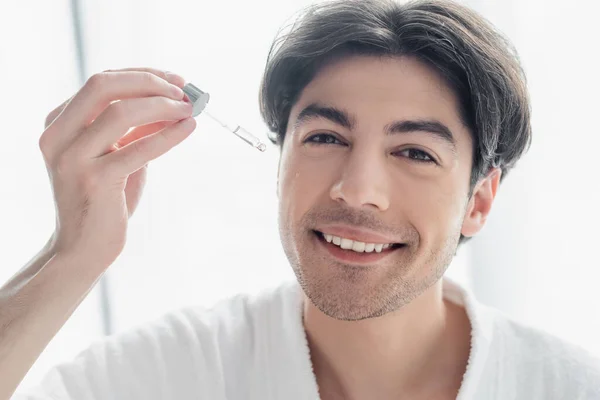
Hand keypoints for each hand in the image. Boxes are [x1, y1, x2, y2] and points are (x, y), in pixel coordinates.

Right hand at [39, 67, 194, 266]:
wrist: (84, 247)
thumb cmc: (104, 198)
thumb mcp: (117, 155)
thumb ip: (136, 129)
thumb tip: (174, 102)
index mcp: (58, 124)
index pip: (101, 82)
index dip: (142, 75)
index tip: (175, 80)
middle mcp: (58, 137)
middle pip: (103, 86)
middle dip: (150, 82)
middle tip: (183, 91)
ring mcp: (73, 158)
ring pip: (122, 112)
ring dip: (163, 106)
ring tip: (189, 110)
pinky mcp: (95, 181)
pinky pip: (140, 148)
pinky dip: (169, 134)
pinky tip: (188, 127)